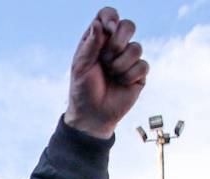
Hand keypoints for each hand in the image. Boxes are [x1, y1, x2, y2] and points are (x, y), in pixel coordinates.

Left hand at [64, 7, 147, 138]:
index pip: (107, 15)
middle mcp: (114, 46)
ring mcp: (127, 58)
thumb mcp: (81, 67)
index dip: (111, 17)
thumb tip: (99, 23)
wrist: (92, 116)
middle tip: (106, 59)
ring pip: (136, 47)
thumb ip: (91, 44)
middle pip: (128, 25)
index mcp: (97, 41)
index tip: (109, 28)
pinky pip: (143, 64)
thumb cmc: (82, 91)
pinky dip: (129, 76)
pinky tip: (121, 83)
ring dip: (120, 64)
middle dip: (118, 42)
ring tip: (111, 75)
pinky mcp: (139, 72)